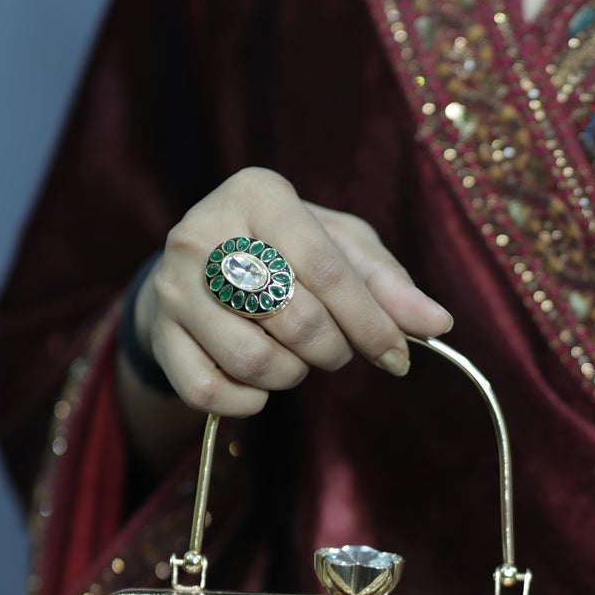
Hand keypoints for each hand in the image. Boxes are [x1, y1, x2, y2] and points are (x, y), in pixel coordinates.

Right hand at [131, 167, 451, 414]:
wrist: (199, 269)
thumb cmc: (286, 252)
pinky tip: (259, 383)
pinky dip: (248, 401)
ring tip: (296, 357)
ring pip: (254, 360)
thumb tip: (437, 323)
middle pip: (295, 318)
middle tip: (338, 349)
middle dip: (334, 349)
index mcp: (258, 193)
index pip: (327, 271)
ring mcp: (171, 285)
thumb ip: (389, 283)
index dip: (372, 323)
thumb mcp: (341, 247)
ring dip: (293, 375)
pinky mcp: (158, 335)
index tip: (399, 355)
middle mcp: (203, 231)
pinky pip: (209, 392)